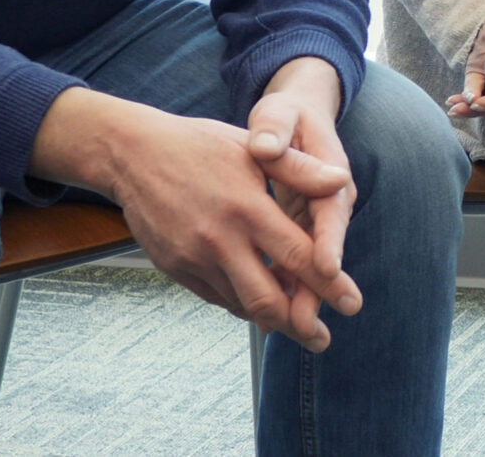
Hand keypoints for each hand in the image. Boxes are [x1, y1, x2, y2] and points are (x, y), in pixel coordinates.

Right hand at [33, 89, 358, 350]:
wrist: (133, 155)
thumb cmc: (200, 146)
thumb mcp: (253, 149)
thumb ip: (299, 171)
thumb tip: (341, 182)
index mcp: (247, 207)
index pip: (298, 256)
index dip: (329, 284)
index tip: (352, 304)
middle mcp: (219, 239)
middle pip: (267, 299)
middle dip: (300, 324)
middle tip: (322, 338)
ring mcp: (193, 258)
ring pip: (240, 304)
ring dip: (271, 317)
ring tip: (297, 324)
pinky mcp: (175, 268)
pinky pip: (216, 298)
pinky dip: (241, 304)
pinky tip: (259, 302)